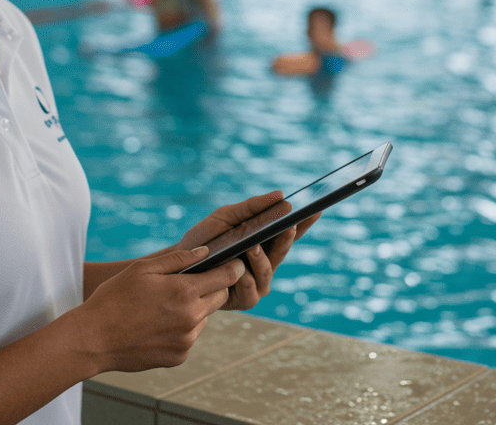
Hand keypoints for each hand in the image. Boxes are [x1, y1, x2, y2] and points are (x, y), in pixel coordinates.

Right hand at [78, 246, 244, 372]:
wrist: (93, 339)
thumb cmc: (114, 298)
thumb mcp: (143, 269)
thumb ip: (179, 259)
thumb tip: (206, 252)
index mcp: (184, 291)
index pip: (226, 277)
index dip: (233, 268)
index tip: (235, 263)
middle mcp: (191, 317)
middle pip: (220, 297)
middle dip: (213, 287)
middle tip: (192, 283)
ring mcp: (186, 340)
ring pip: (204, 318)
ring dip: (195, 309)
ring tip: (165, 306)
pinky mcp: (179, 357)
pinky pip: (190, 337)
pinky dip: (182, 329)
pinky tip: (158, 325)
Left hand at [176, 193, 322, 310]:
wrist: (179, 267)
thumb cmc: (205, 241)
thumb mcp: (226, 217)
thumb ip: (252, 207)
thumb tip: (281, 195)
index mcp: (265, 244)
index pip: (289, 233)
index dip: (305, 222)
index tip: (317, 208)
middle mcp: (265, 264)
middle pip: (283, 251)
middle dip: (286, 237)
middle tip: (289, 224)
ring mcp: (257, 283)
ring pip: (267, 271)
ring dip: (259, 259)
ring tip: (251, 246)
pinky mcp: (244, 300)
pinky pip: (250, 289)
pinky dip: (244, 279)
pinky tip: (239, 271)